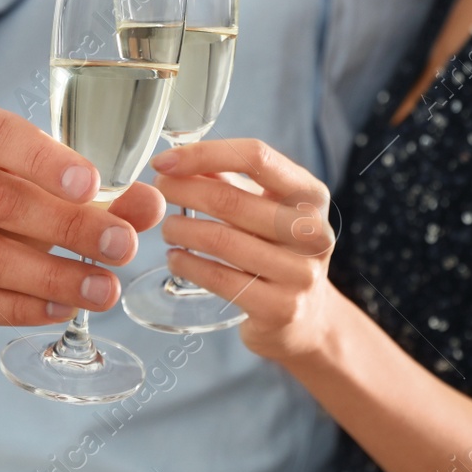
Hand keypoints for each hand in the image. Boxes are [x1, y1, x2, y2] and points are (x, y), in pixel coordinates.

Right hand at [0, 96, 165, 325]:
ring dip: (51, 277)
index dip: (44, 160)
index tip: (93, 185)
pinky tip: (59, 307)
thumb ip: (91, 188)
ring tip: (104, 289)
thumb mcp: (29, 175)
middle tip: (122, 246)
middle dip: (68, 227)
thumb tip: (150, 205)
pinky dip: (18, 308)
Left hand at [150, 139, 337, 361]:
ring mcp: (300, 273)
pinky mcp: (281, 309)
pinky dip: (187, 265)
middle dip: (183, 190)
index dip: (204, 154)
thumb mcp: (265, 208)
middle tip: (158, 190)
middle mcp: (313, 231)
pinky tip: (176, 259)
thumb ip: (228, 180)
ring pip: (221, 240)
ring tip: (168, 228)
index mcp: (311, 195)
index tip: (164, 161)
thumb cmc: (277, 250)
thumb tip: (176, 157)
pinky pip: (219, 279)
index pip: (257, 156)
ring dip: (181, 229)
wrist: (308, 317)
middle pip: (231, 199)